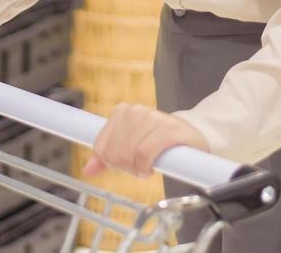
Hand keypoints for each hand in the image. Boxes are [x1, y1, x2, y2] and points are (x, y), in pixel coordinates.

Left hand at [83, 104, 209, 177]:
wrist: (192, 135)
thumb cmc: (159, 141)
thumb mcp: (131, 145)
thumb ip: (108, 155)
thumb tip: (88, 169)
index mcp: (123, 112)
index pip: (101, 146)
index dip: (110, 162)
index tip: (123, 165)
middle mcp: (136, 111)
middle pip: (114, 152)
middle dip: (124, 167)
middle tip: (137, 168)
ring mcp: (153, 118)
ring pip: (129, 154)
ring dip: (136, 169)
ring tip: (146, 167)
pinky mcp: (169, 130)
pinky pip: (145, 154)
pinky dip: (145, 166)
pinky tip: (151, 168)